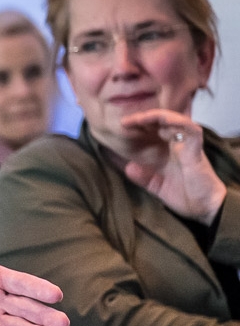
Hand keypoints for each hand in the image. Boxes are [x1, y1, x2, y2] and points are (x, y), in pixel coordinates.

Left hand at [120, 109, 226, 224]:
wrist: (205, 208)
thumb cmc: (184, 195)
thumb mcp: (156, 185)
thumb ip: (141, 177)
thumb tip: (128, 167)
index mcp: (166, 150)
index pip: (151, 130)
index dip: (136, 126)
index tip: (120, 128)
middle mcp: (176, 143)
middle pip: (160, 121)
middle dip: (141, 118)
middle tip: (124, 122)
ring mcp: (187, 144)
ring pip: (173, 120)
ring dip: (154, 116)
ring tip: (137, 119)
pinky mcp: (196, 148)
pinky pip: (191, 129)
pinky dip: (177, 122)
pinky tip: (162, 121)